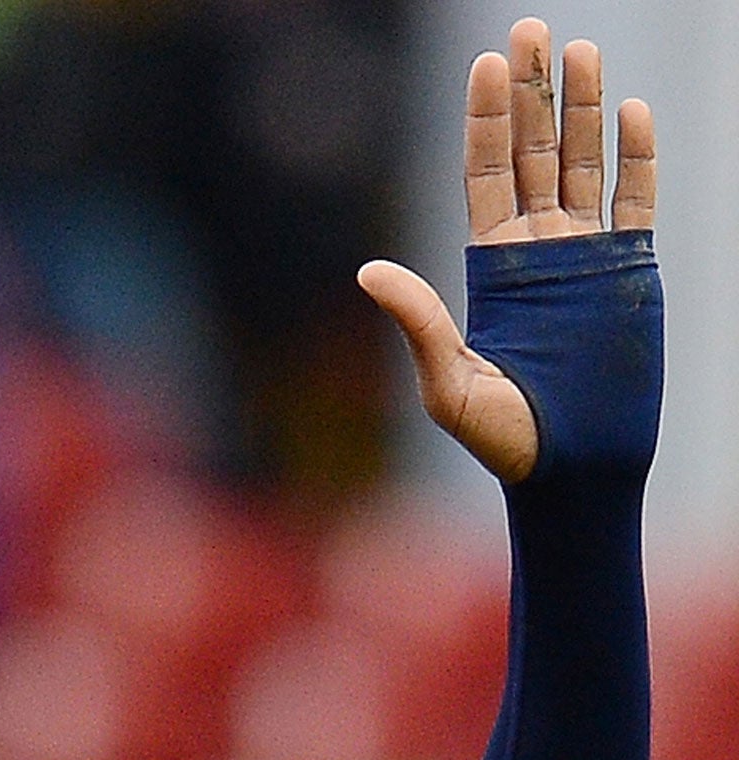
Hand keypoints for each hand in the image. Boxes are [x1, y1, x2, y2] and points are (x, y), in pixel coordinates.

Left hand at [357, 17, 656, 483]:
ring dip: (584, 108)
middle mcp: (537, 249)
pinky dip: (637, 157)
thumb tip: (367, 271)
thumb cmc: (502, 439)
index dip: (487, 118)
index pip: (485, 174)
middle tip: (533, 29)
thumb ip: (418, 322)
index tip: (489, 63)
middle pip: (533, 152)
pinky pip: (637, 200)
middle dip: (533, 92)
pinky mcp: (630, 272)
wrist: (570, 472)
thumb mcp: (448, 382)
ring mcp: (586, 255)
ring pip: (584, 162)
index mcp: (489, 266)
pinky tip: (632, 113)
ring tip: (582, 51)